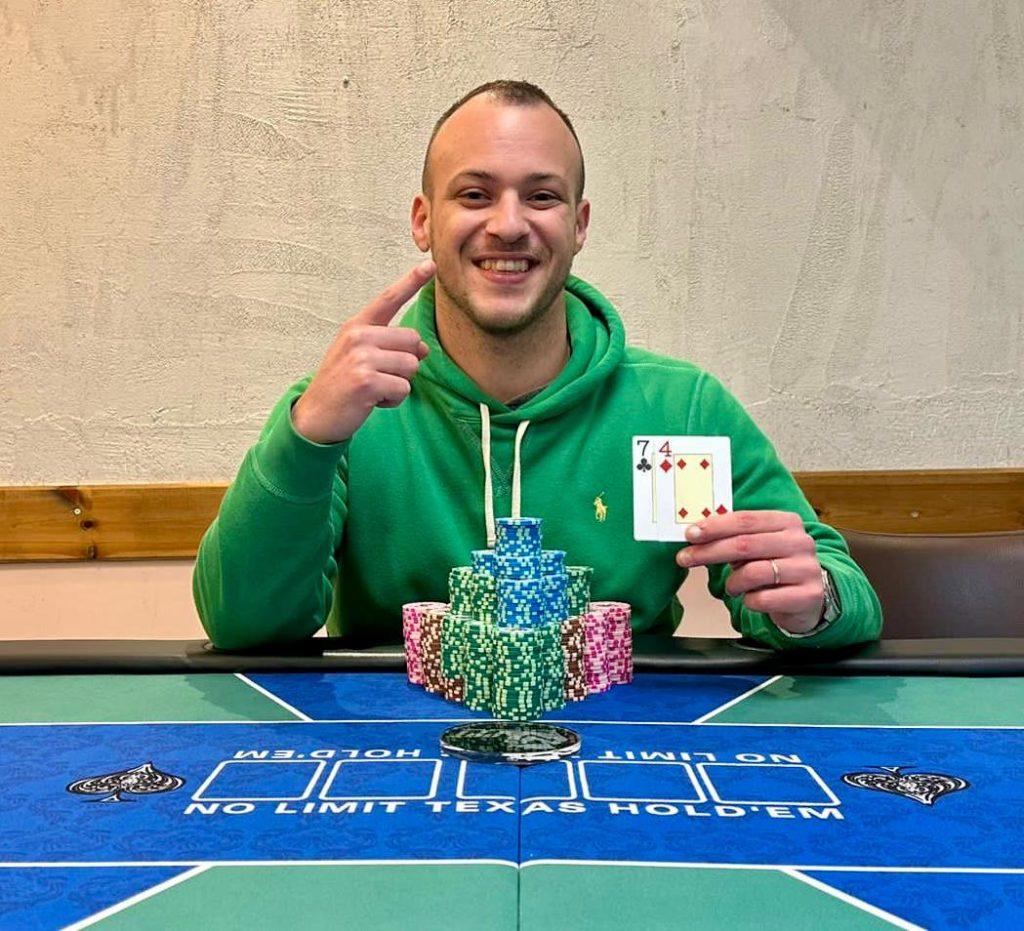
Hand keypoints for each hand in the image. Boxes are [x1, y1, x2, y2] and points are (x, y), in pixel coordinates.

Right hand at [292, 259, 435, 444]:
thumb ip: (390, 346)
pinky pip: (404, 388)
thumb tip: (424, 348)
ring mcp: (361, 358)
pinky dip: (394, 400)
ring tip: (376, 389)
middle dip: (406, 363)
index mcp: (356, 326)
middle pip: (413, 341)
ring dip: (400, 384)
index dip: (412, 282)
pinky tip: (373, 401)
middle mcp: (358, 336)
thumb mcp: (360, 356)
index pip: (389, 299)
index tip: (431, 265)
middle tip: (380, 376)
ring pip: (412, 366)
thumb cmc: (342, 384)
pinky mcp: (367, 381)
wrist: (315, 416)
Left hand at [676, 510, 824, 633]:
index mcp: (787, 522)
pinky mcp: (807, 595)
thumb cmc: (776, 567)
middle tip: (684, 558)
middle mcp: (800, 542)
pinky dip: (749, 601)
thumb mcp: (760, 546)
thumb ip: (735, 537)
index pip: (745, 519)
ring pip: (753, 573)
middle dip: (709, 552)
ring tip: (732, 587)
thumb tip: (696, 535)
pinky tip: (751, 599)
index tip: (690, 535)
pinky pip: (763, 599)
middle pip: (744, 544)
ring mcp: (806, 569)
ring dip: (732, 582)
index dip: (715, 527)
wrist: (811, 598)